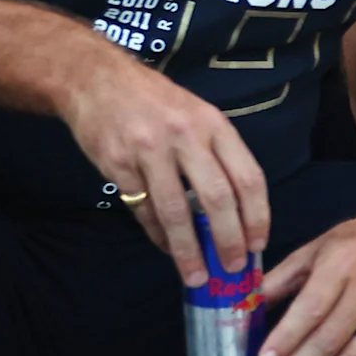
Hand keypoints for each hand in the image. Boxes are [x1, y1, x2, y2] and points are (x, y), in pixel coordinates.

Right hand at [59, 52, 270, 282]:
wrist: (96, 79)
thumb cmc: (156, 102)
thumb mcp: (198, 115)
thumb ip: (217, 156)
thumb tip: (236, 213)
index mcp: (214, 125)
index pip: (248, 177)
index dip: (257, 216)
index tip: (258, 244)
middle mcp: (186, 137)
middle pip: (217, 199)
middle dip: (228, 240)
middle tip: (232, 269)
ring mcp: (150, 151)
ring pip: (176, 212)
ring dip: (189, 250)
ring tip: (196, 275)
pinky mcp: (118, 165)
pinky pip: (144, 210)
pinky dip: (158, 235)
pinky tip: (167, 248)